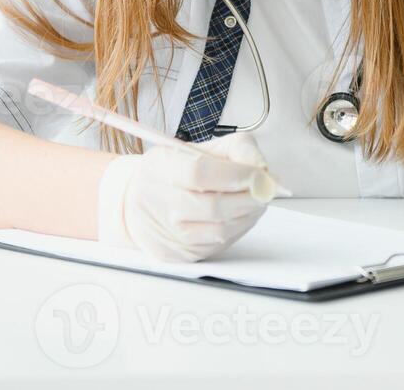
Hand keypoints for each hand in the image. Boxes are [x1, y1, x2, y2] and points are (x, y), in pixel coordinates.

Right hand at [96, 132, 279, 261]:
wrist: (137, 203)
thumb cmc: (173, 172)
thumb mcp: (200, 147)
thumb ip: (236, 150)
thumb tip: (264, 171)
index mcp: (160, 168)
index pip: (201, 173)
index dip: (237, 174)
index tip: (260, 174)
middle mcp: (158, 203)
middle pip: (213, 207)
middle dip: (250, 198)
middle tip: (266, 189)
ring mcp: (166, 233)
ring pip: (219, 231)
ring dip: (247, 216)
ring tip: (255, 201)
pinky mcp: (177, 255)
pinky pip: (217, 246)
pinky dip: (236, 230)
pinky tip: (238, 216)